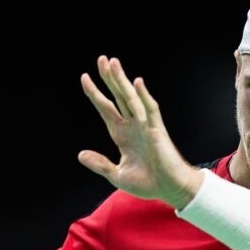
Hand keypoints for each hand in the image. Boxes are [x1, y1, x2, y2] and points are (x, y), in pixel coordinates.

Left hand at [78, 56, 202, 208]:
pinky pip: (150, 110)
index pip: (105, 109)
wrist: (169, 190)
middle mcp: (132, 126)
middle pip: (118, 96)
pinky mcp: (157, 131)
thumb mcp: (117, 175)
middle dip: (109, 78)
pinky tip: (137, 83)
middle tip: (101, 58)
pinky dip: (144, 96)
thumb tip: (80, 154)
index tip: (84, 77)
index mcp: (121, 134)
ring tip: (113, 63)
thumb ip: (100, 164)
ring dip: (122, 81)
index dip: (95, 94)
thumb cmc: (148, 183)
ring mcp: (145, 126)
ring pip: (131, 98)